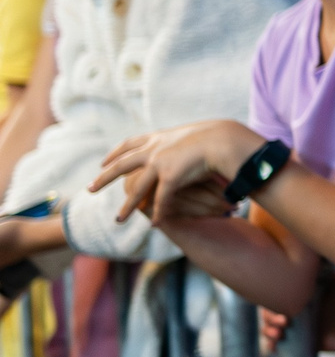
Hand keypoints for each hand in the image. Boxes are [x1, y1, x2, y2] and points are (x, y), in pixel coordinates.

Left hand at [90, 119, 264, 223]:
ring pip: (138, 189)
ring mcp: (159, 163)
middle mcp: (154, 149)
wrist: (223, 138)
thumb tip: (188, 142)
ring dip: (128, 206)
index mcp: (158, 137)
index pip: (129, 144)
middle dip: (104, 178)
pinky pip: (161, 199)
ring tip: (118, 220)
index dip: (115, 153)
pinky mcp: (170, 177)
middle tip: (89, 189)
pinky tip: (154, 223)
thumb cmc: (217, 135)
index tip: (103, 161)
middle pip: (122, 166)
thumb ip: (184, 140)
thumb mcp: (193, 133)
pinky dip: (159, 212)